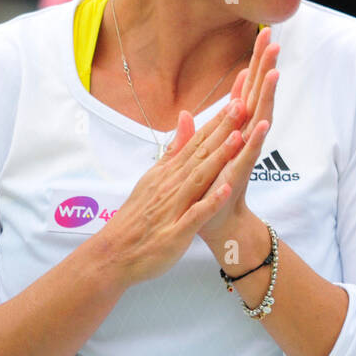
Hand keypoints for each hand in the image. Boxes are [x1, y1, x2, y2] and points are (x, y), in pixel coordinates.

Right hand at [93, 98, 247, 286]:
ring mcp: (173, 208)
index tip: (236, 100)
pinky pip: (195, 215)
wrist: (113, 255)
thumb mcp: (154, 177)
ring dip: (218, 158)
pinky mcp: (175, 233)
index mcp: (168, 173)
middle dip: (222, 130)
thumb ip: (173, 149)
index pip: (196, 143)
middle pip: (200, 153)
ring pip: (199, 178)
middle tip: (242, 105)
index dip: (217, 123)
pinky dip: (210, 202)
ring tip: (238, 139)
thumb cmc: (137, 217)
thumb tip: (186, 116)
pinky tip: (227, 190)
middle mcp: (171, 185)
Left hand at [194, 26, 279, 243]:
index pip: (246, 91)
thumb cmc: (211, 190)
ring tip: (275, 72)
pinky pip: (251, 151)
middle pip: (258, 95)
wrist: (218, 223)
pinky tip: (264, 121)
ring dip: (268, 96)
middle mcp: (246, 137)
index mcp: (235, 130)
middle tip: (274, 40)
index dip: (253, 65)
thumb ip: (197, 133)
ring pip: (260, 117)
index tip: (262, 38)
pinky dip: (257, 137)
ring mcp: (246, 153)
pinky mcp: (242, 172)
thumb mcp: (199, 156)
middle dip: (264, 68)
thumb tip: (196, 109)